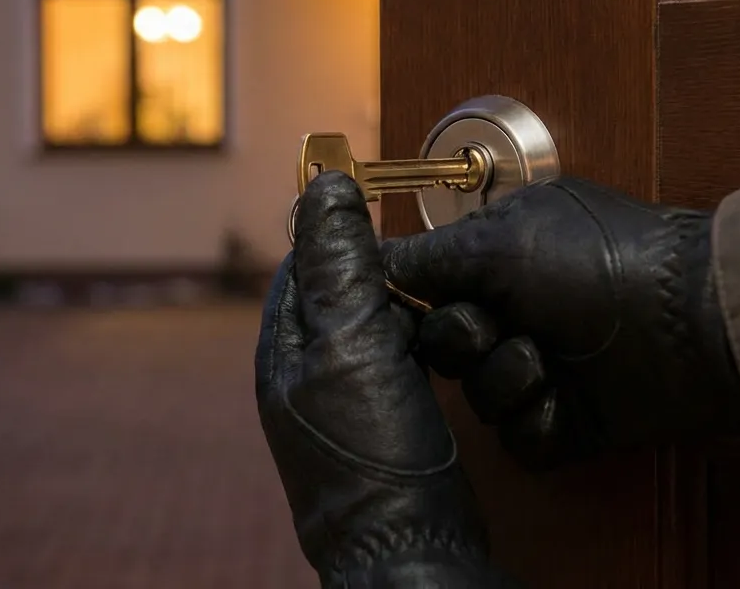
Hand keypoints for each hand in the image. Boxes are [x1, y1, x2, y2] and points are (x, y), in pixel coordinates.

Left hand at [255, 172, 517, 587]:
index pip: (304, 265)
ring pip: (386, 329)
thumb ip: (340, 267)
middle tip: (428, 291)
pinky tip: (455, 361)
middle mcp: (309, 378)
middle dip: (392, 284)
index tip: (390, 223)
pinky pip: (413, 366)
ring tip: (444, 331)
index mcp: (284, 353)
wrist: (418, 552)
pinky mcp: (394, 427)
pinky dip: (434, 354)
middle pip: (348, 294)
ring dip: (419, 319)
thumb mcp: (353, 346)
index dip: (345, 237)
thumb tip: (325, 186)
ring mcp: (352, 406)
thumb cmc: (377, 458)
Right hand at [382, 177, 739, 470]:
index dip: (406, 303)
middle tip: (493, 324)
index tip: (395, 310)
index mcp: (500, 257)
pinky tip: (567, 396)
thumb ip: (423, 256)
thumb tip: (366, 259)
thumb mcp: (498, 240)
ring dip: (505, 377)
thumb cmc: (602, 261)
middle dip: (460, 339)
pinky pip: (519, 438)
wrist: (691, 326)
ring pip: (477, 398)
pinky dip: (538, 418)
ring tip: (546, 359)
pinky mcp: (567, 421)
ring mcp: (543, 367)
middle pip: (440, 347)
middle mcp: (517, 310)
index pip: (425, 287)